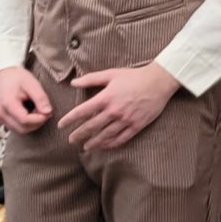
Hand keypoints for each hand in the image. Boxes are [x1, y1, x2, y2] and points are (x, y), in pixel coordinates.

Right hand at [0, 66, 53, 134]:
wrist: (4, 75)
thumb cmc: (18, 78)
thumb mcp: (32, 83)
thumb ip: (40, 98)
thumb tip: (48, 112)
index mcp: (8, 103)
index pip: (25, 120)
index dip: (39, 119)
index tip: (48, 111)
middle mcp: (1, 113)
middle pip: (23, 128)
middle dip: (37, 122)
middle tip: (45, 111)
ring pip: (20, 130)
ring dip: (32, 124)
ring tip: (38, 111)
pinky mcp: (1, 119)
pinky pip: (16, 128)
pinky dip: (26, 124)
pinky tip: (31, 113)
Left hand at [62, 63, 179, 153]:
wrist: (158, 82)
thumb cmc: (134, 76)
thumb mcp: (111, 74)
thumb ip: (91, 79)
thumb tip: (73, 83)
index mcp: (106, 97)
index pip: (82, 112)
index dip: (70, 119)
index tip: (61, 125)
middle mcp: (114, 111)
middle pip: (91, 127)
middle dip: (79, 135)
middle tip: (70, 140)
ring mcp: (126, 120)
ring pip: (105, 135)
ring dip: (93, 143)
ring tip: (85, 147)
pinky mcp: (136, 125)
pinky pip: (121, 138)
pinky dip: (111, 144)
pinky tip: (104, 146)